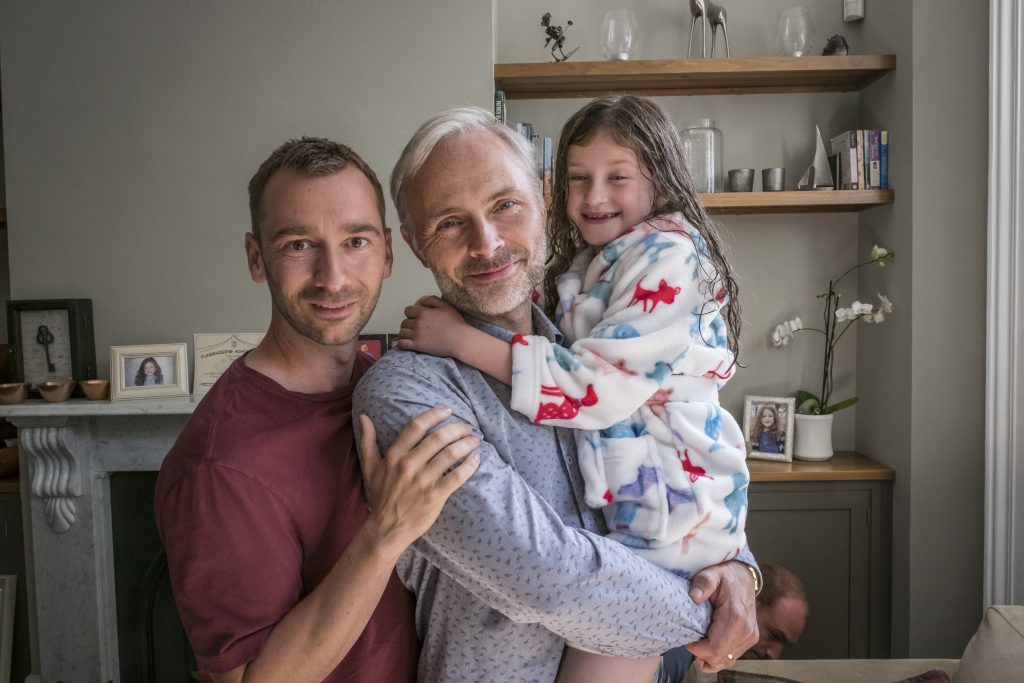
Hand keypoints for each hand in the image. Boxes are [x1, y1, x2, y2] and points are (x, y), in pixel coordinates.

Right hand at [358, 406, 479, 551]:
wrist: (386, 529)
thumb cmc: (381, 496)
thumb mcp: (370, 467)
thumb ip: (367, 440)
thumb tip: (364, 417)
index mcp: (395, 455)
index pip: (417, 426)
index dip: (434, 415)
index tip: (448, 410)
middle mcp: (409, 465)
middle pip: (438, 438)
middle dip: (457, 429)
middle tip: (467, 427)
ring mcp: (423, 480)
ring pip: (450, 454)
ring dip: (466, 444)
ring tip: (475, 440)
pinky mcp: (435, 496)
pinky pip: (457, 476)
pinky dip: (470, 465)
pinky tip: (476, 459)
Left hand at [397, 296, 467, 357]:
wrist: (460, 340)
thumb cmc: (455, 322)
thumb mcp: (445, 306)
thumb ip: (431, 300)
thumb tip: (420, 301)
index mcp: (423, 312)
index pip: (407, 310)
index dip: (411, 313)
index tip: (417, 317)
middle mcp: (417, 323)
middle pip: (404, 322)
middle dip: (409, 324)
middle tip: (416, 328)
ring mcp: (416, 335)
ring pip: (402, 332)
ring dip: (405, 333)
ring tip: (412, 336)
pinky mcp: (417, 346)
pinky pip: (402, 344)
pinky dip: (402, 343)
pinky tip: (408, 343)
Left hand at [685, 561, 758, 672]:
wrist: (744, 576)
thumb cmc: (726, 576)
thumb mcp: (712, 574)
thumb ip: (703, 583)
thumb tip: (694, 597)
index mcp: (736, 617)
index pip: (715, 648)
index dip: (698, 649)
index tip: (688, 640)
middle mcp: (746, 630)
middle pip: (720, 657)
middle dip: (702, 654)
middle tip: (691, 642)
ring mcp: (750, 636)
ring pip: (726, 660)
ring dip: (710, 656)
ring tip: (699, 643)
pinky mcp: (750, 638)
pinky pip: (732, 656)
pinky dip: (719, 655)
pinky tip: (709, 646)